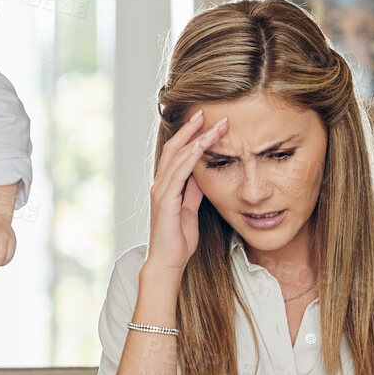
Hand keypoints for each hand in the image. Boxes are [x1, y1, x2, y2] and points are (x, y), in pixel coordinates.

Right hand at [146, 109, 228, 275]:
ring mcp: (161, 192)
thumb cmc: (178, 239)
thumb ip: (194, 191)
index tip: (206, 121)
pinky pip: (179, 174)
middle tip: (206, 112)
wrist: (168, 262)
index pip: (177, 153)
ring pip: (178, 157)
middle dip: (191, 129)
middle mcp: (160, 184)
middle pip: (174, 148)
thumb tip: (203, 174)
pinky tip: (202, 147)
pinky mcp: (165, 201)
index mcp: (166, 186)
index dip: (190, 136)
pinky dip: (191, 158)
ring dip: (196, 139)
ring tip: (213, 125)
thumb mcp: (191, 209)